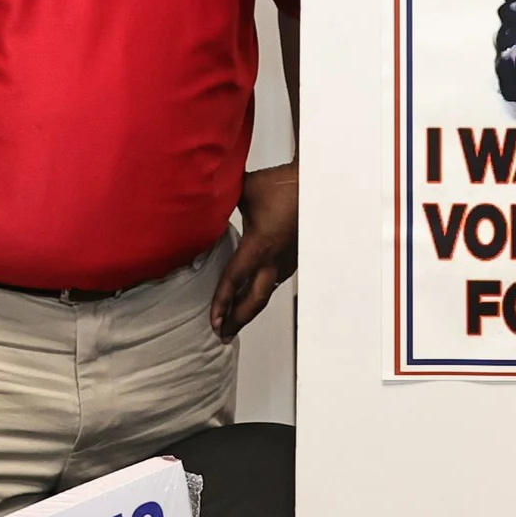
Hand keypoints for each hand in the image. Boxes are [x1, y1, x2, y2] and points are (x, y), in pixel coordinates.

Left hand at [211, 162, 297, 338]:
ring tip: (235, 319)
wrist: (316, 183)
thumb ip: (221, 199)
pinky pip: (275, 280)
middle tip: (223, 333)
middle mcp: (275, 258)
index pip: (235, 279)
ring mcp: (287, 259)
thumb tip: (199, 201)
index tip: (213, 320)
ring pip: (267, 291)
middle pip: (256, 299)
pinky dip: (261, 292)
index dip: (222, 302)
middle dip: (238, 319)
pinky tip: (254, 292)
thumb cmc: (283, 184)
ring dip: (250, 307)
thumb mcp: (245, 190)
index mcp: (260, 244)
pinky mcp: (295, 255)